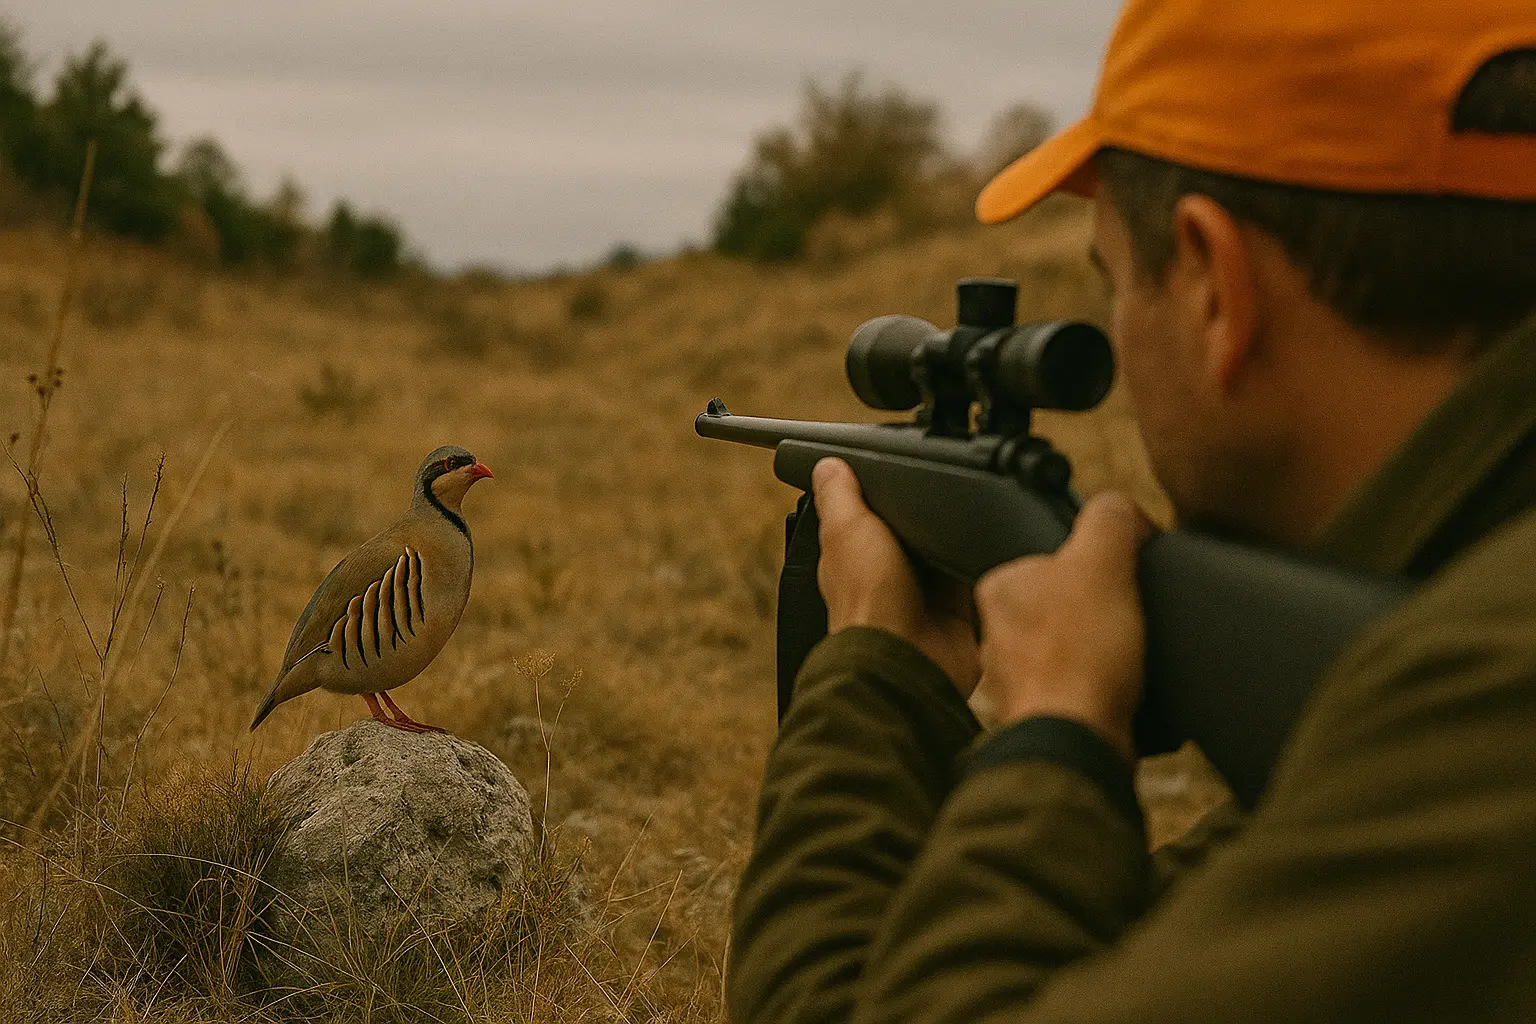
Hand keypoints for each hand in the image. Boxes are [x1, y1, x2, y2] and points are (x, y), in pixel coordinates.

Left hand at [812, 458, 980, 693]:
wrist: (908, 658)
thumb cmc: (867, 603)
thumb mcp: (846, 531)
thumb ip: (840, 497)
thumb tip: (826, 464)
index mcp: (855, 556)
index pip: (868, 516)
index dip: (882, 494)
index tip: (901, 469)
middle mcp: (888, 575)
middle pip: (913, 531)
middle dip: (927, 515)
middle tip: (942, 490)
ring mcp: (923, 594)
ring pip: (945, 551)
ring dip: (954, 537)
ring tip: (964, 515)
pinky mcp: (957, 611)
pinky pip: (973, 577)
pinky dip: (978, 564)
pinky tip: (982, 549)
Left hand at [973, 492, 1153, 759]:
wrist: (1078, 741)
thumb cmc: (1078, 655)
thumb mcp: (1102, 563)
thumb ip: (1109, 520)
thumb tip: (1123, 512)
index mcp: (998, 585)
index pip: (1058, 555)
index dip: (1102, 562)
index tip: (1124, 578)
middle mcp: (996, 630)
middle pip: (1071, 601)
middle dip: (1105, 609)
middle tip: (1129, 618)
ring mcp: (1017, 674)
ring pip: (1077, 644)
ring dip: (1107, 649)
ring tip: (1126, 656)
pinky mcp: (1043, 710)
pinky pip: (1084, 685)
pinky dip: (1106, 685)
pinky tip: (1121, 686)